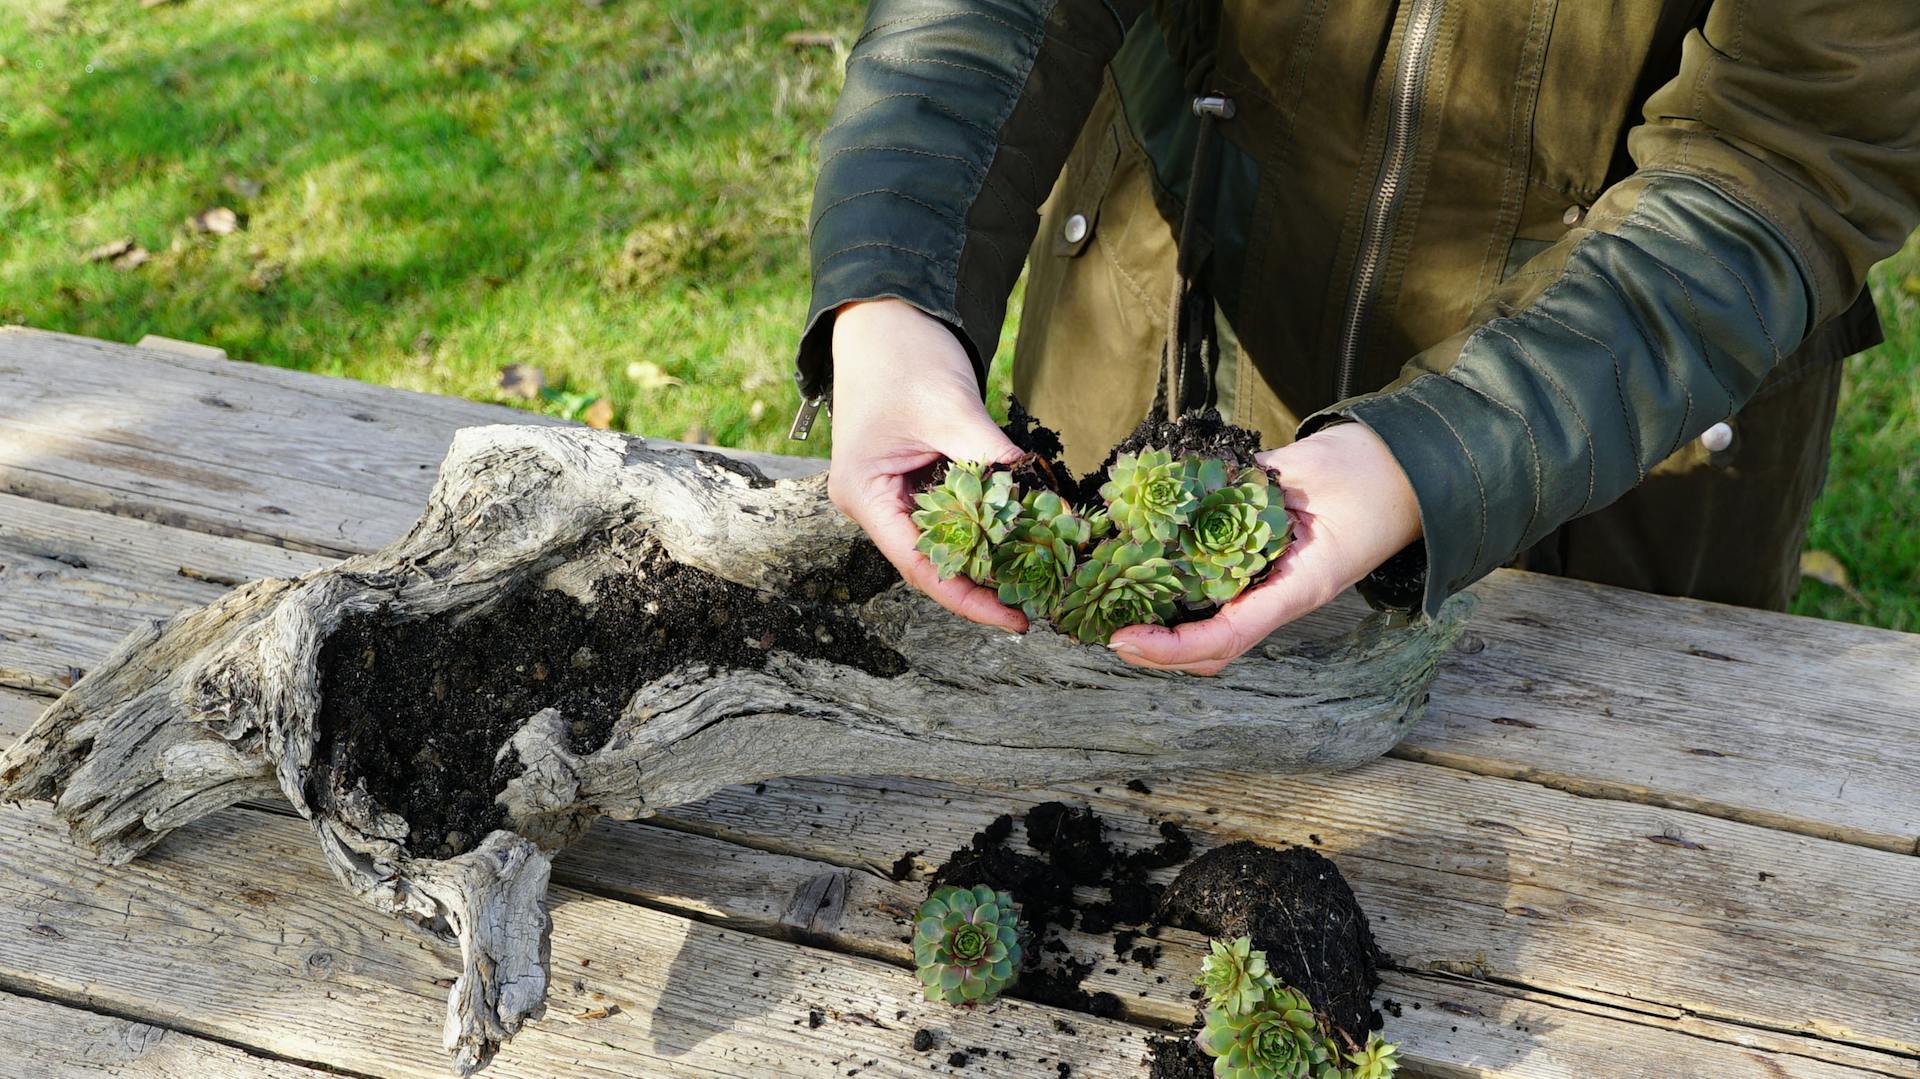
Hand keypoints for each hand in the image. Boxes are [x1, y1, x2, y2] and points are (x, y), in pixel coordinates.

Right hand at [826, 299, 1027, 632]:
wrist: (887, 310)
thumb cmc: (903, 354)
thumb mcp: (951, 409)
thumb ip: (993, 459)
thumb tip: (1049, 502)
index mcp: (864, 494)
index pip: (920, 565)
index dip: (969, 599)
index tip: (1016, 619)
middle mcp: (875, 503)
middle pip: (933, 561)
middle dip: (985, 583)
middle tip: (1042, 601)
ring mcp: (894, 491)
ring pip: (947, 540)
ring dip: (991, 556)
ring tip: (1041, 576)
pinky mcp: (916, 477)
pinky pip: (956, 513)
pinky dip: (989, 525)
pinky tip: (1025, 535)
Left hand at [1107, 422, 1421, 674]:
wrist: (1409, 467)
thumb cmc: (1366, 471)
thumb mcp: (1304, 473)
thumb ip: (1247, 484)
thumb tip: (1188, 488)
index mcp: (1299, 586)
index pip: (1226, 636)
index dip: (1170, 646)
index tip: (1123, 639)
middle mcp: (1282, 595)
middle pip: (1213, 646)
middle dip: (1158, 649)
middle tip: (1103, 631)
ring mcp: (1276, 584)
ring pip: (1214, 627)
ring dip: (1166, 626)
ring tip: (1114, 610)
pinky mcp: (1269, 565)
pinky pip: (1222, 594)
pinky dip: (1183, 591)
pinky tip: (1146, 574)